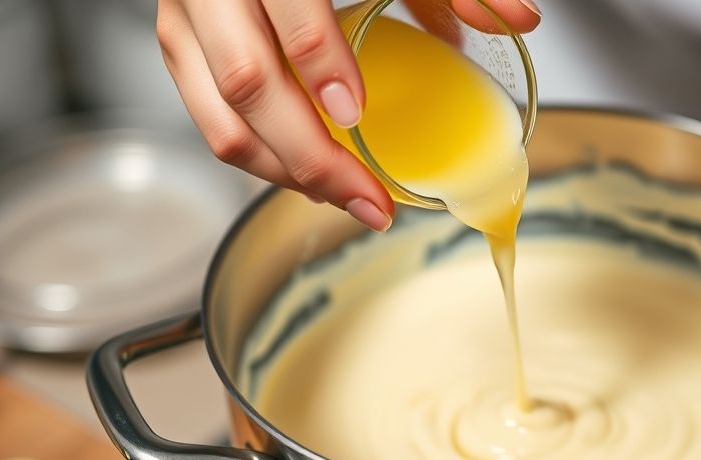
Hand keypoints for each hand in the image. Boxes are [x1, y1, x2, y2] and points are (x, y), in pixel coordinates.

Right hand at [157, 0, 540, 231]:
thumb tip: (519, 18)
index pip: (286, 12)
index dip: (320, 66)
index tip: (357, 116)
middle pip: (246, 84)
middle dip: (311, 158)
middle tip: (368, 199)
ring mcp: (185, 21)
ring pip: (220, 121)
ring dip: (287, 175)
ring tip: (347, 199)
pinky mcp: (181, 50)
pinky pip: (211, 124)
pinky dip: (265, 160)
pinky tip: (312, 177)